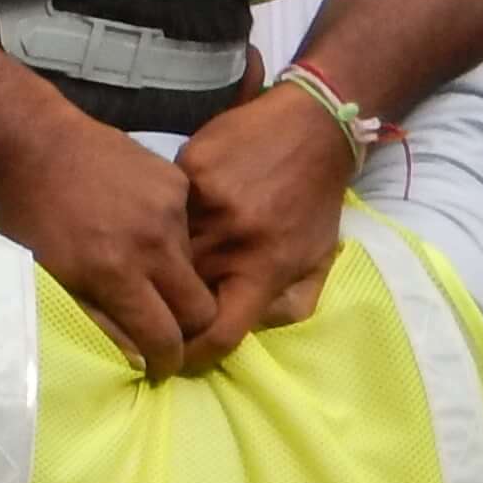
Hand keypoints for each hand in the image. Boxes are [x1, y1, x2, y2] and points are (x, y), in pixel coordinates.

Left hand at [0, 112, 217, 376]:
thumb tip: (137, 356)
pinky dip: (170, 241)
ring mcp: (170, 209)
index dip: (167, 360)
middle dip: (188, 329)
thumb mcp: (48, 280)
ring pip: (196, 268)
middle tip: (169, 333)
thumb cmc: (32, 221)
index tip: (162, 367)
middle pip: (198, 307)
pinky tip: (142, 234)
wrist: (39, 146)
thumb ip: (94, 321)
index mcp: (116, 272)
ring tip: (148, 280)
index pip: (165, 335)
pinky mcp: (176, 183)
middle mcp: (152, 243)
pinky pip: (188, 228)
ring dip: (177, 283)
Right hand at [175, 84, 357, 364]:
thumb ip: (287, 305)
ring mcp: (206, 203)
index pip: (218, 332)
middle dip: (180, 302)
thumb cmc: (314, 198)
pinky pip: (168, 208)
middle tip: (179, 299)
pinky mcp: (189, 170)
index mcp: (264, 267)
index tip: (184, 357)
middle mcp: (231, 239)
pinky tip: (185, 207)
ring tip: (177, 252)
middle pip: (184, 292)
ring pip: (168, 251)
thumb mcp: (315, 260)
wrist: (312, 125)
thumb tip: (246, 332)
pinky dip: (173, 214)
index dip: (196, 354)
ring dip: (171, 257)